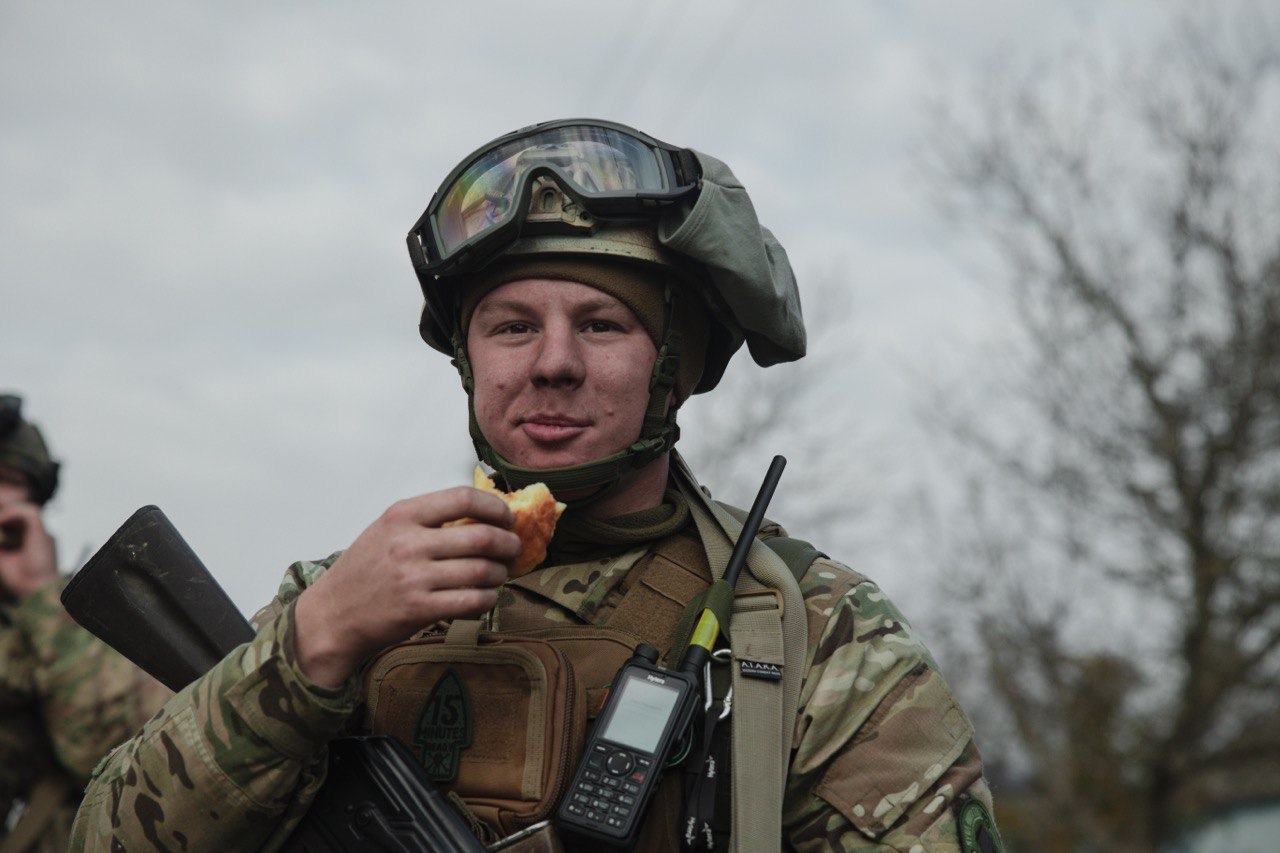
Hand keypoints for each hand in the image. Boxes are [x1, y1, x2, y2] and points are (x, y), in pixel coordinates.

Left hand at [0, 502, 58, 600]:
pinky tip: (1, 520)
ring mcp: (44, 533)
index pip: (19, 525)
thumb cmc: (23, 580)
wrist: (37, 590)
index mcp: (34, 543)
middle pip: (22, 516)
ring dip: (9, 513)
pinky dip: (13, 513)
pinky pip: (30, 512)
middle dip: (6, 517)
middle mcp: (41, 536)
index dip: (5, 522)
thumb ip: (1, 547)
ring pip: (27, 511)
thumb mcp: (5, 559)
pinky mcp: (43, 532)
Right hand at [293, 486, 521, 687]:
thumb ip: (428, 519)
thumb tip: (483, 514)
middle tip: (513, 548)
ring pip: (483, 571)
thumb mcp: (387, 529)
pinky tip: (486, 595)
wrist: (332, 615)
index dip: (495, 507)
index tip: (507, 516)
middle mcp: (408, 543)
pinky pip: (473, 601)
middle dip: (508, 543)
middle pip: (482, 537)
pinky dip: (488, 598)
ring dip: (501, 573)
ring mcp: (414, 578)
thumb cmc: (364, 570)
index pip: (463, 498)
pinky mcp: (420, 609)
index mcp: (402, 515)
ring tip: (499, 573)